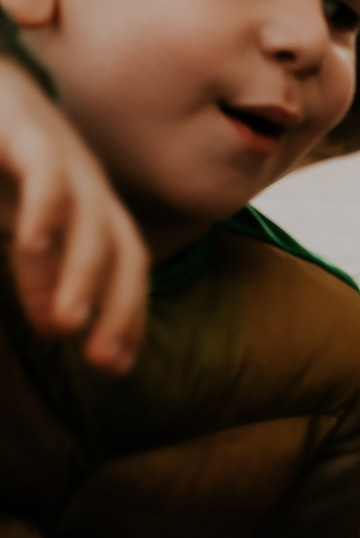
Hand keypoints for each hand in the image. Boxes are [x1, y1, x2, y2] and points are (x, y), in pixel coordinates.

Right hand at [0, 59, 147, 373]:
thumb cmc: (2, 156)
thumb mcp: (26, 223)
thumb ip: (40, 270)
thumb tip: (62, 328)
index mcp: (92, 207)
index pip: (128, 268)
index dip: (128, 315)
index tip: (115, 368)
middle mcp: (89, 185)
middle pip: (124, 250)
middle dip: (120, 308)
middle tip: (103, 363)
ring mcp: (62, 156)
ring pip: (90, 220)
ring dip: (82, 275)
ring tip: (67, 324)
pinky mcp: (26, 130)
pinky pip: (47, 173)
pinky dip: (44, 210)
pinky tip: (31, 245)